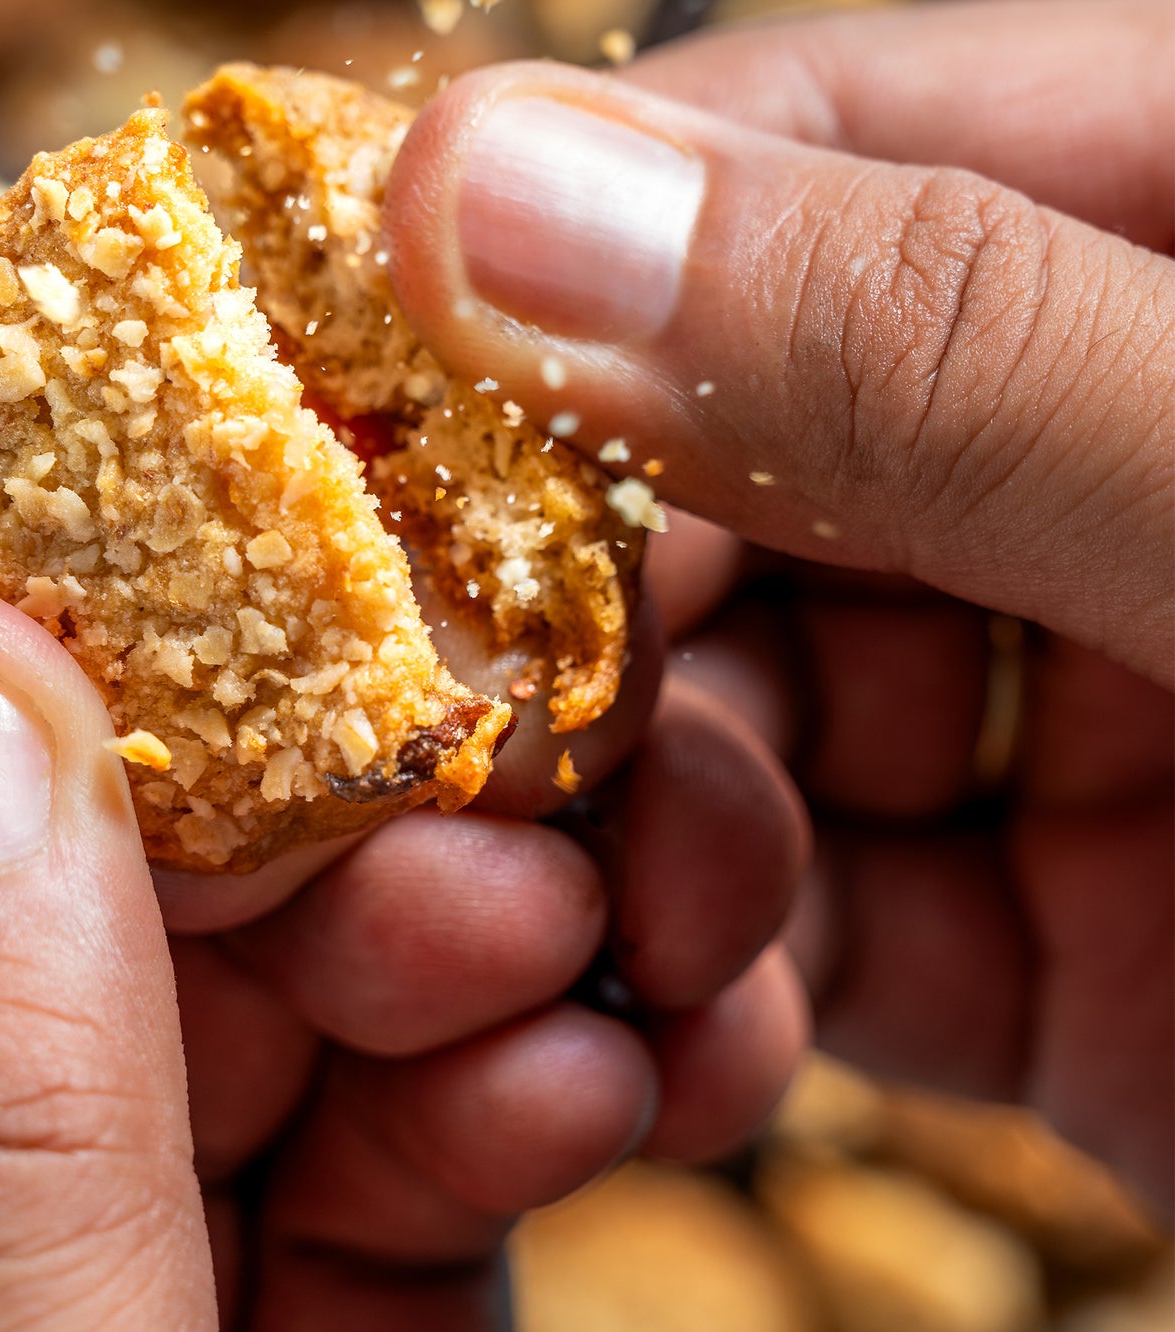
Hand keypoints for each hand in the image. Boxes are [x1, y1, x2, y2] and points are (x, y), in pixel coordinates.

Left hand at [0, 506, 801, 1331]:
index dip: (15, 612)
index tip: (244, 505)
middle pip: (91, 862)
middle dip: (320, 786)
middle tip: (498, 761)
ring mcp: (126, 1257)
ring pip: (286, 966)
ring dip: (473, 921)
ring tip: (592, 938)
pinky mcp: (306, 1318)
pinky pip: (404, 1130)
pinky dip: (526, 1077)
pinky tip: (608, 1083)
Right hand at [382, 0, 1172, 1210]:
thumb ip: (951, 348)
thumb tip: (494, 196)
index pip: (798, 164)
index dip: (549, 279)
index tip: (368, 432)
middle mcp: (1119, 453)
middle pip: (724, 467)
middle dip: (578, 625)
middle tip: (452, 761)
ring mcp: (1079, 704)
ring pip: (733, 715)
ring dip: (633, 834)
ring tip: (587, 939)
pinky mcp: (1063, 942)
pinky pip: (811, 918)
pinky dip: (716, 977)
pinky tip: (680, 1031)